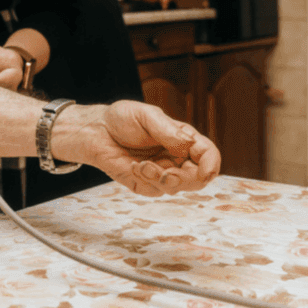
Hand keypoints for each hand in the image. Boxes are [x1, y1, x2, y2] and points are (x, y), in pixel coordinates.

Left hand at [55, 101, 220, 195]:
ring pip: (176, 187)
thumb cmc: (121, 119)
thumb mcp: (146, 116)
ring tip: (142, 164)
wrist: (95, 131)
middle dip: (185, 179)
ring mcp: (161, 172)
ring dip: (160, 178)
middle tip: (167, 172)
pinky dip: (145, 179)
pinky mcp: (145, 184)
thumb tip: (189, 143)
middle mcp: (176, 158)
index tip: (204, 172)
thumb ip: (168, 130)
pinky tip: (133, 166)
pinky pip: (154, 191)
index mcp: (183, 140)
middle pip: (197, 178)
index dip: (211, 165)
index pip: (208, 155)